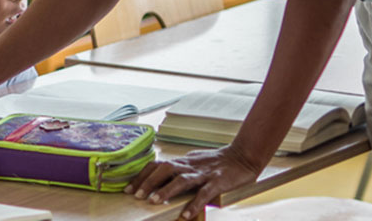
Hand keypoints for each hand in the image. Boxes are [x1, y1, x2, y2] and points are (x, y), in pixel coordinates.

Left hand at [127, 146, 263, 219]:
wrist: (244, 155)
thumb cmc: (217, 162)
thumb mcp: (194, 163)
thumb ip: (179, 170)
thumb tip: (160, 179)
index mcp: (183, 162)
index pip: (156, 165)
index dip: (141, 176)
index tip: (128, 188)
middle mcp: (190, 165)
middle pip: (164, 169)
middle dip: (148, 182)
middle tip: (135, 195)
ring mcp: (204, 173)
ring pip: (181, 179)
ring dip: (166, 190)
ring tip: (154, 202)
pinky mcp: (218, 181)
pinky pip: (204, 193)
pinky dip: (194, 203)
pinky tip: (186, 215)